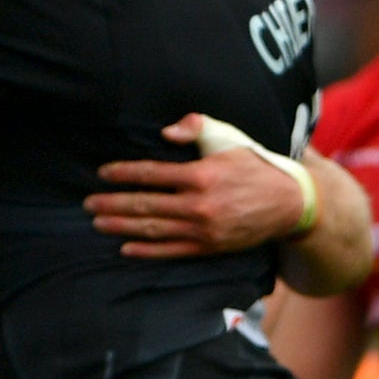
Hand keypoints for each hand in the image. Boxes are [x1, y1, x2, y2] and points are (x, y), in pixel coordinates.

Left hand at [85, 116, 312, 254]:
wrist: (289, 203)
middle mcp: (200, 205)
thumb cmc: (254, 165)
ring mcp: (204, 230)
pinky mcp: (209, 248)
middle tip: (88, 203)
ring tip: (98, 222)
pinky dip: (146, 251)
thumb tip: (166, 131)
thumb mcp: (229, 138)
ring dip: (122, 226)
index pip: (153, 174)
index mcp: (202, 175)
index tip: (103, 173)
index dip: (124, 173)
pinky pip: (171, 251)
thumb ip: (196, 127)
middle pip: (146, 204)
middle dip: (113, 203)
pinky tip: (125, 247)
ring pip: (154, 229)